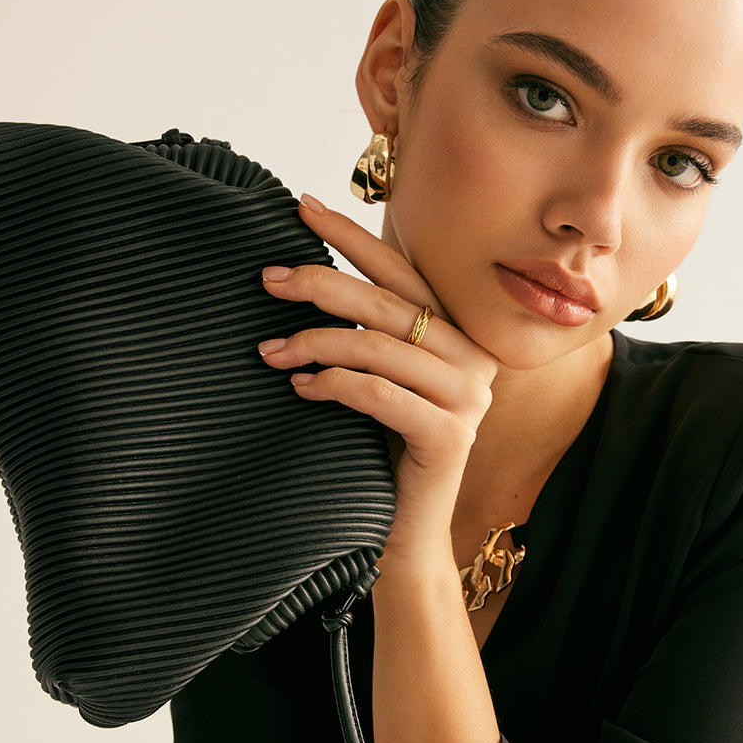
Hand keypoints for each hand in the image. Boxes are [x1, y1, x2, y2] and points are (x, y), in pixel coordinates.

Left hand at [257, 194, 499, 567]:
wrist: (401, 536)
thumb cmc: (378, 452)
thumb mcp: (374, 378)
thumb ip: (365, 332)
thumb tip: (303, 273)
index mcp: (458, 333)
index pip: (402, 271)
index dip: (352, 236)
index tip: (300, 206)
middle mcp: (474, 359)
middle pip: (390, 303)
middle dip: (322, 282)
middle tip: (268, 278)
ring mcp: (469, 399)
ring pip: (382, 346)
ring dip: (316, 341)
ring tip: (269, 351)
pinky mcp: (451, 438)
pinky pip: (381, 394)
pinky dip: (333, 385)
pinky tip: (299, 387)